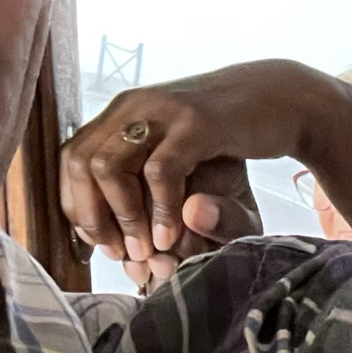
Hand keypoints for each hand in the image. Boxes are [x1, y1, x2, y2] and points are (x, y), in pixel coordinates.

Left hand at [60, 62, 322, 285]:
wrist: (280, 99)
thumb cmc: (226, 140)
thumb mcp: (181, 166)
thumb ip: (149, 194)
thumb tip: (127, 250)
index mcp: (121, 114)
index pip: (71, 160)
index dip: (79, 207)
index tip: (104, 244)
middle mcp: (132, 107)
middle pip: (80, 163)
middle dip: (94, 216)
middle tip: (123, 253)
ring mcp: (161, 112)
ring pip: (109, 165)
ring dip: (123, 216)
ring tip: (146, 249)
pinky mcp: (196, 122)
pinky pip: (161, 170)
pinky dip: (160, 209)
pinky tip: (171, 235)